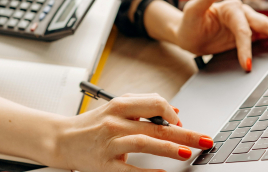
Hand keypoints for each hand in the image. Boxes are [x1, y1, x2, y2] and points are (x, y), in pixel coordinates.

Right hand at [53, 93, 213, 171]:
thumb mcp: (115, 108)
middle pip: (156, 125)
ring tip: (187, 152)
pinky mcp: (105, 164)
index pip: (154, 102)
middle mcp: (115, 122)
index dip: (172, 112)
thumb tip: (174, 110)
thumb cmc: (91, 124)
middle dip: (185, 132)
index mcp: (119, 105)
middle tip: (206, 140)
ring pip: (143, 142)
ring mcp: (110, 144)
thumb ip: (143, 106)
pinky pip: (129, 169)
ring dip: (168, 148)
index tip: (181, 122)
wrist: (61, 139)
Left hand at [141, 0, 267, 70]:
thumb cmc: (189, 22)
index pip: (242, 30)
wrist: (187, 35)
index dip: (245, 47)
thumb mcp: (193, 9)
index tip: (246, 63)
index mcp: (231, 8)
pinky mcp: (247, 34)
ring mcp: (246, 24)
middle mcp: (242, 14)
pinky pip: (266, 37)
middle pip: (264, 26)